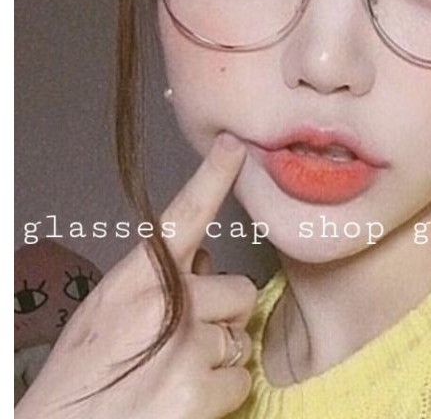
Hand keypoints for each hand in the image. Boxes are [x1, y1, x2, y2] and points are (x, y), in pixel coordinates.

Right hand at [16, 133, 257, 418]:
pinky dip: (222, 394)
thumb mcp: (108, 313)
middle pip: (238, 290)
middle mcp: (165, 303)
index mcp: (135, 279)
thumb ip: (159, 281)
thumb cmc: (81, 378)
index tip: (235, 146)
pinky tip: (185, 403)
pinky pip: (240, 379)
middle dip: (223, 314)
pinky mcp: (198, 391)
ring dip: (219, 357)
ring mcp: (185, 346)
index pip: (183, 217)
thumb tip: (207, 260)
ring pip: (240, 337)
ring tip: (175, 376)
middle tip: (186, 342)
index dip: (213, 177)